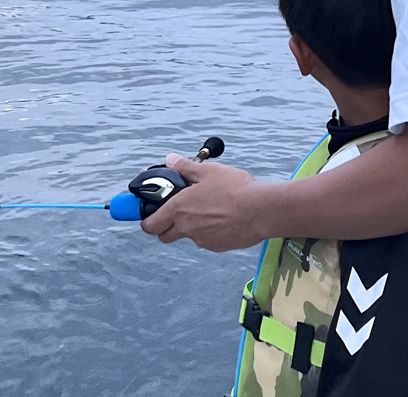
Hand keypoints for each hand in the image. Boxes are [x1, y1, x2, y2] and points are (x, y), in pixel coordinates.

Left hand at [142, 155, 265, 250]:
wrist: (260, 210)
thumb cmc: (235, 189)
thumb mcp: (208, 171)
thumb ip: (185, 167)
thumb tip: (171, 160)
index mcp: (179, 209)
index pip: (149, 224)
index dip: (146, 220)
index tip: (148, 215)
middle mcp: (186, 228)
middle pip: (164, 235)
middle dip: (166, 226)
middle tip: (176, 213)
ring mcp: (202, 240)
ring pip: (188, 236)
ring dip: (192, 227)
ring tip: (209, 210)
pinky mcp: (217, 246)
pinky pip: (207, 240)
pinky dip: (210, 231)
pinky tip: (223, 218)